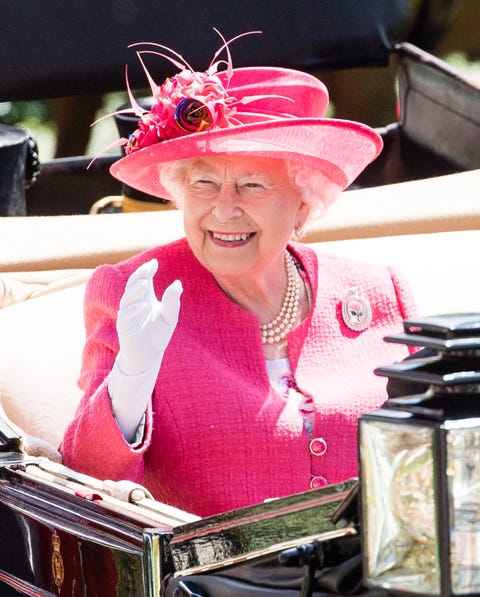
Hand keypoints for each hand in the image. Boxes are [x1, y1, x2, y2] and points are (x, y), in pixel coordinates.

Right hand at [116, 259, 181, 375]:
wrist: (148, 357)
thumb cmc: (158, 335)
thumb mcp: (169, 317)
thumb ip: (172, 301)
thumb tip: (178, 284)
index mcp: (144, 298)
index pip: (143, 280)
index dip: (147, 270)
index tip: (155, 263)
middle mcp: (134, 304)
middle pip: (132, 285)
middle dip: (139, 275)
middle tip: (148, 268)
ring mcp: (127, 315)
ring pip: (127, 299)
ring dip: (136, 291)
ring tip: (147, 284)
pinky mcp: (124, 328)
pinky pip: (125, 316)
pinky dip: (134, 310)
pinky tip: (144, 305)